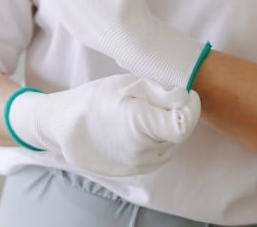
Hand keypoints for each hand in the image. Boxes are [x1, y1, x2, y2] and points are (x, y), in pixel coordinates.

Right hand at [6, 74, 200, 176]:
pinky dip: (157, 140)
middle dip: (177, 114)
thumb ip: (162, 94)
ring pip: (172, 143)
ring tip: (142, 114)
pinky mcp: (137, 170)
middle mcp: (144, 151)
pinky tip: (137, 128)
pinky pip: (160, 153)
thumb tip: (185, 99)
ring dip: (166, 128)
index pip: (186, 124)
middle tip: (157, 100)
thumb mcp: (130, 85)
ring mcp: (140, 164)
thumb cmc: (97, 99)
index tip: (185, 94)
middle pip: (180, 133)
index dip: (191, 107)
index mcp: (143, 126)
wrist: (65, 125)